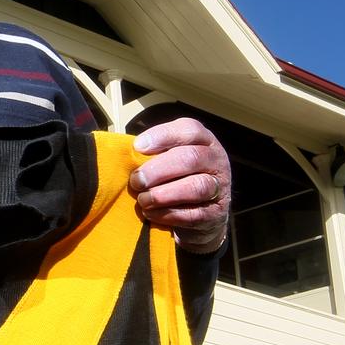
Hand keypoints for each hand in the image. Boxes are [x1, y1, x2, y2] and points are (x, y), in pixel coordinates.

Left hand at [129, 118, 230, 253]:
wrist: (202, 213)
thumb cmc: (176, 177)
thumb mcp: (168, 158)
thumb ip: (152, 152)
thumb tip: (123, 152)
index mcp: (203, 140)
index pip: (189, 129)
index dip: (162, 136)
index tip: (138, 147)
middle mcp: (216, 160)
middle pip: (191, 158)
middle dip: (158, 169)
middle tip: (136, 180)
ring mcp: (221, 188)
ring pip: (196, 186)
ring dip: (164, 194)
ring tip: (143, 199)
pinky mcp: (216, 214)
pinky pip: (194, 214)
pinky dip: (168, 214)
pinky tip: (151, 213)